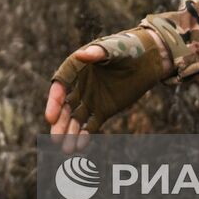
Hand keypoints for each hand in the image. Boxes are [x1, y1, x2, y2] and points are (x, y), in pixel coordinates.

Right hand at [45, 30, 169, 153]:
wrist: (148, 60)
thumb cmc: (128, 48)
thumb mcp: (115, 49)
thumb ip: (99, 53)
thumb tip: (81, 55)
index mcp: (75, 68)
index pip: (60, 86)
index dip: (53, 103)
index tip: (50, 118)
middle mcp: (79, 85)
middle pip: (64, 107)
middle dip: (60, 124)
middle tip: (56, 140)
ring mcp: (90, 99)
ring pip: (76, 119)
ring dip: (70, 133)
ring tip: (67, 149)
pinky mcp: (103, 110)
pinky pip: (91, 125)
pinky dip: (85, 135)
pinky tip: (80, 146)